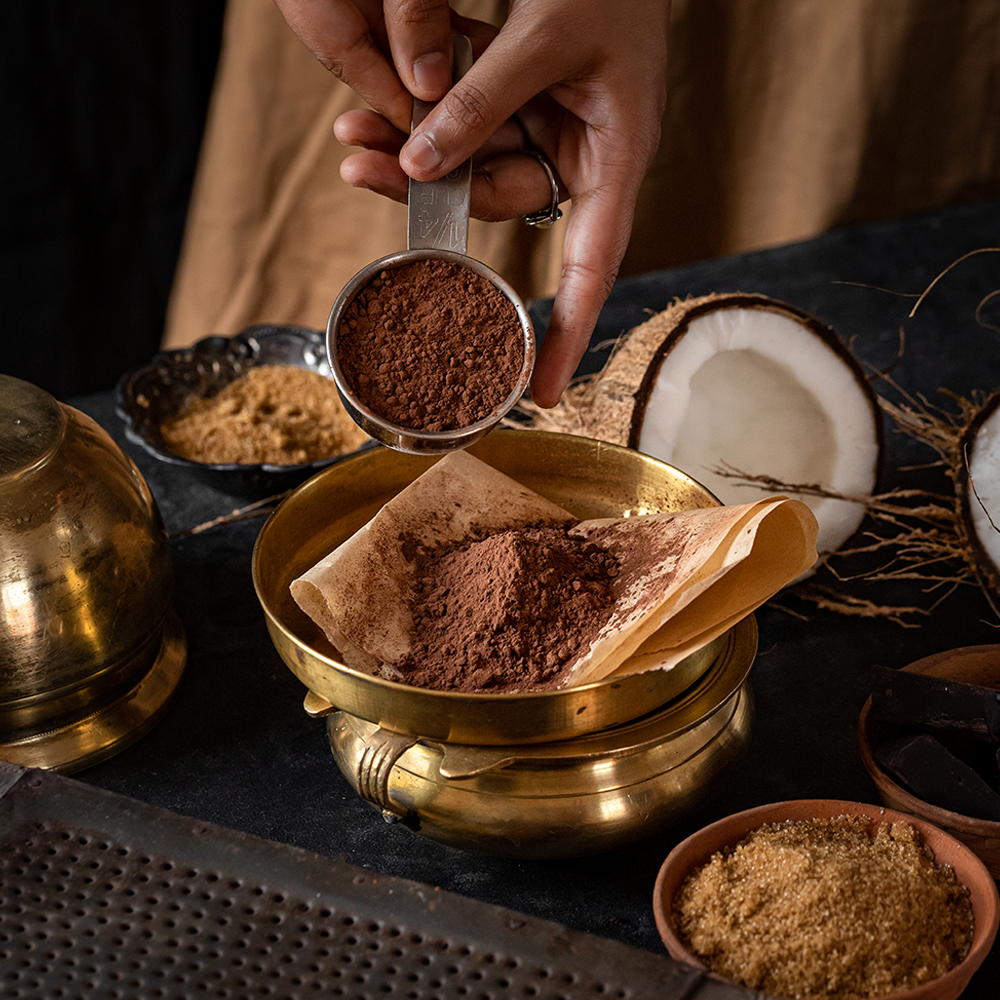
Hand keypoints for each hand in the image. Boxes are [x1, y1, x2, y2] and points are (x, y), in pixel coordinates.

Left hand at [274, 0, 671, 406]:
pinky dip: (427, 106)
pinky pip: (469, 114)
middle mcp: (582, 151)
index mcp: (616, 154)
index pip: (592, 264)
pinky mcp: (523, 93)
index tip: (540, 392)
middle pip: (502, 198)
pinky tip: (377, 104)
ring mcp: (549, 124)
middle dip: (431, 193)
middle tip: (359, 168)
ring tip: (351, 130)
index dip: (565, 330)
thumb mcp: (548, 33)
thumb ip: (485, 99)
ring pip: (473, 157)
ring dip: (411, 144)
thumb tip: (419, 164)